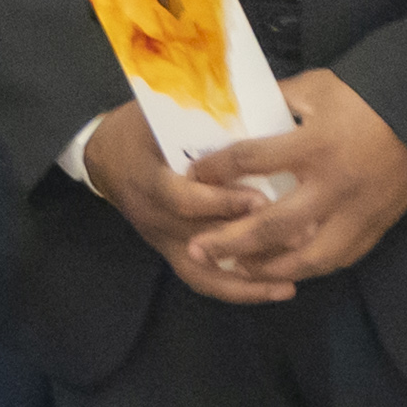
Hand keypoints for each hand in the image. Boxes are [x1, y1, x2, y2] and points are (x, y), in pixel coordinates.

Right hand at [86, 103, 299, 304]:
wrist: (106, 157)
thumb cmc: (138, 130)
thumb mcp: (159, 116)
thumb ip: (198, 122)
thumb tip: (250, 118)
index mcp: (148, 179)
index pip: (183, 199)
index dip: (222, 203)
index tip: (261, 201)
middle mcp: (154, 217)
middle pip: (201, 240)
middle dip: (251, 242)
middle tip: (300, 236)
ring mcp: (161, 240)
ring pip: (205, 270)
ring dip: (248, 279)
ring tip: (289, 281)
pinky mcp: (171, 253)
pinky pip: (203, 281)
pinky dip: (237, 290)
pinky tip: (274, 290)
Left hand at [182, 70, 406, 288]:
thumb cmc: (371, 95)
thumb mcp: (318, 88)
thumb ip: (277, 102)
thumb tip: (236, 110)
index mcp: (315, 144)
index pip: (251, 161)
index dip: (215, 170)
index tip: (191, 175)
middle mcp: (333, 185)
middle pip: (271, 226)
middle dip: (229, 242)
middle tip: (196, 250)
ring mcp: (357, 212)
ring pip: (306, 257)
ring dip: (267, 267)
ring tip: (236, 268)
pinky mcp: (377, 227)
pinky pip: (338, 259)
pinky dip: (307, 268)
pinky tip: (283, 268)